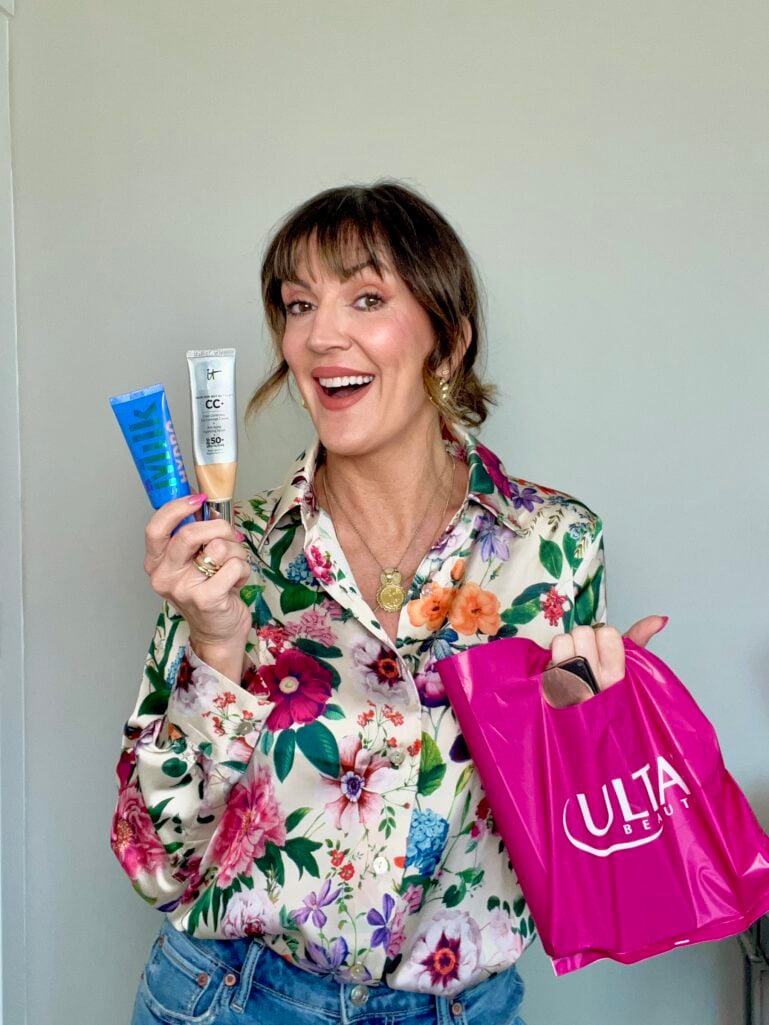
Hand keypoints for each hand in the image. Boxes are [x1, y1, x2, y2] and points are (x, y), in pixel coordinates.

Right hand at [144, 495, 251, 675]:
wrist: (218, 633)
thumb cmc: (209, 591)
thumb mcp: (193, 562)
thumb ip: (194, 535)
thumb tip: (201, 499)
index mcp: (157, 563)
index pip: (156, 528)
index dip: (177, 508)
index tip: (198, 499)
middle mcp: (164, 576)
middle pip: (190, 534)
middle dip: (219, 527)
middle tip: (229, 535)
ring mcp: (183, 589)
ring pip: (218, 547)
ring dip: (236, 552)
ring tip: (233, 566)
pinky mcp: (206, 599)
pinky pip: (233, 566)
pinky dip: (242, 570)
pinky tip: (237, 582)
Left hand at [549, 616, 668, 690]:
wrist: (584, 727)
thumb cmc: (607, 694)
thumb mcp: (627, 669)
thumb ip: (639, 639)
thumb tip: (660, 618)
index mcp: (616, 675)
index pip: (608, 633)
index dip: (603, 636)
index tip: (603, 649)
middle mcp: (595, 681)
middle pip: (583, 632)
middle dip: (583, 639)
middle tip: (585, 655)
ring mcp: (570, 686)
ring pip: (563, 640)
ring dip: (565, 647)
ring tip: (571, 662)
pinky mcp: (549, 689)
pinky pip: (547, 656)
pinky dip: (552, 658)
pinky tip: (559, 671)